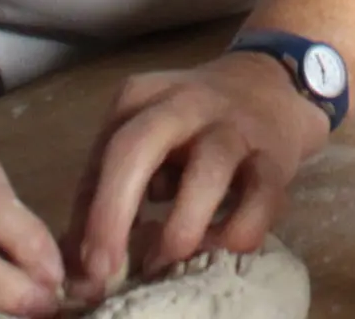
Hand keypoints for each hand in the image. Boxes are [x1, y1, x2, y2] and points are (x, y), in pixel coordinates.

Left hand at [65, 54, 324, 297]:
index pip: (104, 152)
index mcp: (142, 96)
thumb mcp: (144, 137)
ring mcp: (234, 127)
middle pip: (137, 147)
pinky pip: (258, 203)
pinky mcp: (276, 158)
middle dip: (113, 213)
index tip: (85, 264)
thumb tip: (78, 260)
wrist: (272, 85)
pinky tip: (219, 242)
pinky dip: (234, 234)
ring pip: (207, 172)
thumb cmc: (193, 124)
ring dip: (181, 227)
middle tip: (105, 268)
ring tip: (168, 257)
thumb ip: (107, 188)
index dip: (88, 212)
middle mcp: (185, 103)